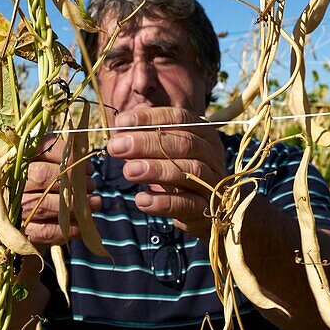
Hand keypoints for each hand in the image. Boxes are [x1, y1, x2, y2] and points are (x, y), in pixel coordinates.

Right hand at [20, 135, 101, 247]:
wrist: (16, 214)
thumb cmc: (39, 183)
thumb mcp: (46, 162)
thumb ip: (62, 156)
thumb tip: (84, 160)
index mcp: (18, 158)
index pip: (42, 148)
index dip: (69, 156)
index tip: (87, 167)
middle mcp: (11, 181)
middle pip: (41, 175)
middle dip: (72, 180)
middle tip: (91, 185)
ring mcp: (13, 207)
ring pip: (44, 204)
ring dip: (74, 204)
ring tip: (95, 202)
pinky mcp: (20, 230)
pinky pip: (45, 231)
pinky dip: (67, 228)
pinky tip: (82, 224)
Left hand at [106, 107, 226, 238]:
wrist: (201, 211)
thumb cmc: (178, 173)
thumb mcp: (165, 152)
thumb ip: (147, 138)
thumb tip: (119, 127)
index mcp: (203, 133)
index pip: (179, 118)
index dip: (149, 119)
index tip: (120, 123)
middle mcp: (212, 154)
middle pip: (184, 143)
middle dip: (147, 143)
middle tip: (116, 146)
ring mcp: (213, 182)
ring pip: (190, 171)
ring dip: (157, 170)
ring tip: (128, 171)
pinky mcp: (207, 209)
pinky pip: (188, 204)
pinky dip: (164, 202)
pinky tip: (141, 200)